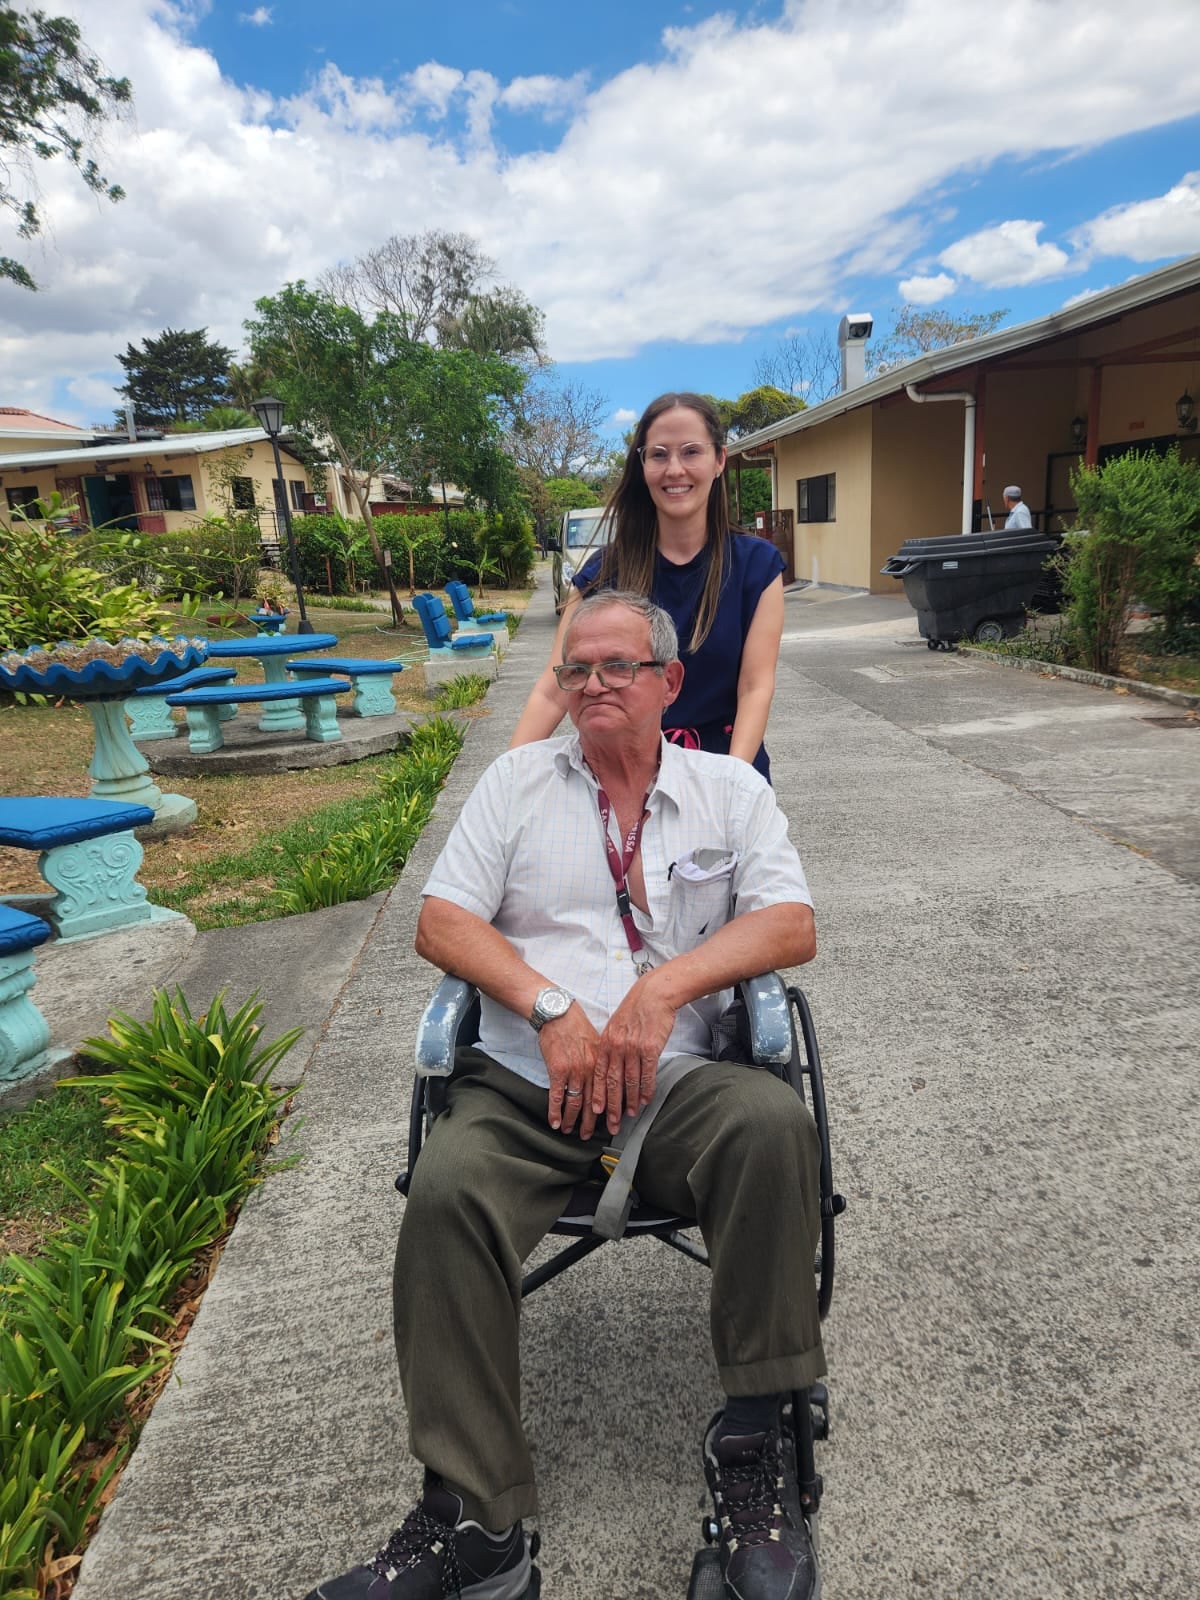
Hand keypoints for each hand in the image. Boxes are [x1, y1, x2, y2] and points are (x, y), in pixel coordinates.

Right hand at [540, 1004, 602, 1137]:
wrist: (558, 1013)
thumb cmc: (577, 1026)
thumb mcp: (597, 1041)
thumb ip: (602, 1061)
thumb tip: (609, 1077)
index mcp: (602, 1062)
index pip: (609, 1091)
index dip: (610, 1110)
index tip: (612, 1122)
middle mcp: (590, 1069)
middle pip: (594, 1102)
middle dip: (592, 1122)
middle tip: (590, 1135)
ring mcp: (574, 1071)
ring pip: (575, 1102)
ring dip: (573, 1120)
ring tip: (571, 1131)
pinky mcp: (557, 1070)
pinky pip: (556, 1096)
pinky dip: (555, 1112)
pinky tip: (555, 1122)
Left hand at [593, 973, 677, 1134]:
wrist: (653, 994)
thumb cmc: (635, 1010)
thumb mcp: (615, 1026)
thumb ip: (610, 1046)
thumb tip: (608, 1066)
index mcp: (606, 1043)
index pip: (598, 1075)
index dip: (597, 1095)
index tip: (597, 1112)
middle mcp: (617, 1047)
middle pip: (612, 1083)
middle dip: (612, 1107)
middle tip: (612, 1124)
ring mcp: (633, 1048)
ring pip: (630, 1081)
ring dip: (630, 1101)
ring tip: (631, 1114)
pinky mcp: (650, 1048)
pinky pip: (647, 1074)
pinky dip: (646, 1089)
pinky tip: (646, 1100)